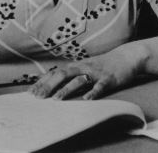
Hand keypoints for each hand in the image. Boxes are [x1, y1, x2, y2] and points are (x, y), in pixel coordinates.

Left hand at [29, 43, 145, 100]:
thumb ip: (72, 75)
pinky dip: (93, 92)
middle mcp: (84, 67)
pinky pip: (100, 86)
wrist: (127, 57)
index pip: (56, 72)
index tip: (30, 93)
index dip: (43, 82)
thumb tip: (53, 84)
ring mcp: (96, 72)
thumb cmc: (103, 65)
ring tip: (56, 100)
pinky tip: (87, 99)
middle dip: (49, 85)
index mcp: (77, 66)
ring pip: (79, 80)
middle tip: (38, 97)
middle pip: (63, 74)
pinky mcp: (109, 78)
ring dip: (67, 89)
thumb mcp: (85, 67)